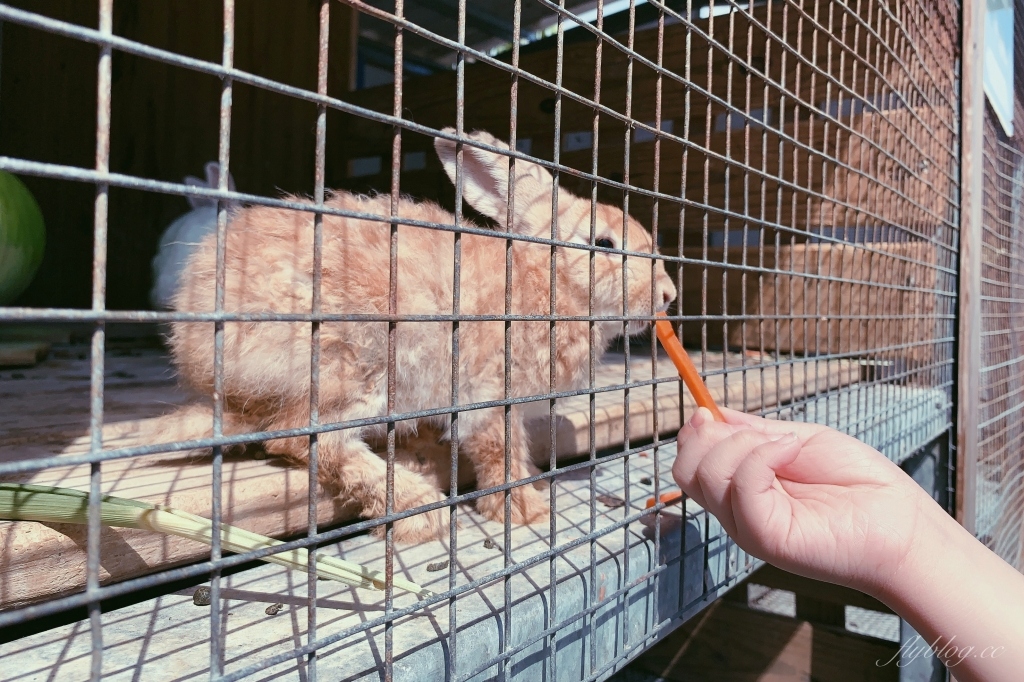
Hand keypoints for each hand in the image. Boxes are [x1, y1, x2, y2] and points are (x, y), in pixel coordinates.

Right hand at [672, 406, 935, 596]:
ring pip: (706, 475)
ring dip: (740, 444)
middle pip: (686, 469)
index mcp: (741, 489)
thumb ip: (752, 431)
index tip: (710, 412)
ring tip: (784, 443)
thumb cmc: (859, 483)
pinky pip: (741, 486)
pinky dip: (761, 456)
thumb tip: (708, 414)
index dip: (694, 433)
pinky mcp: (764, 536)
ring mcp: (747, 525)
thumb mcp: (798, 439)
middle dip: (710, 437)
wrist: (901, 522)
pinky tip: (790, 449)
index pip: (689, 462)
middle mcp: (737, 510)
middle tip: (756, 432)